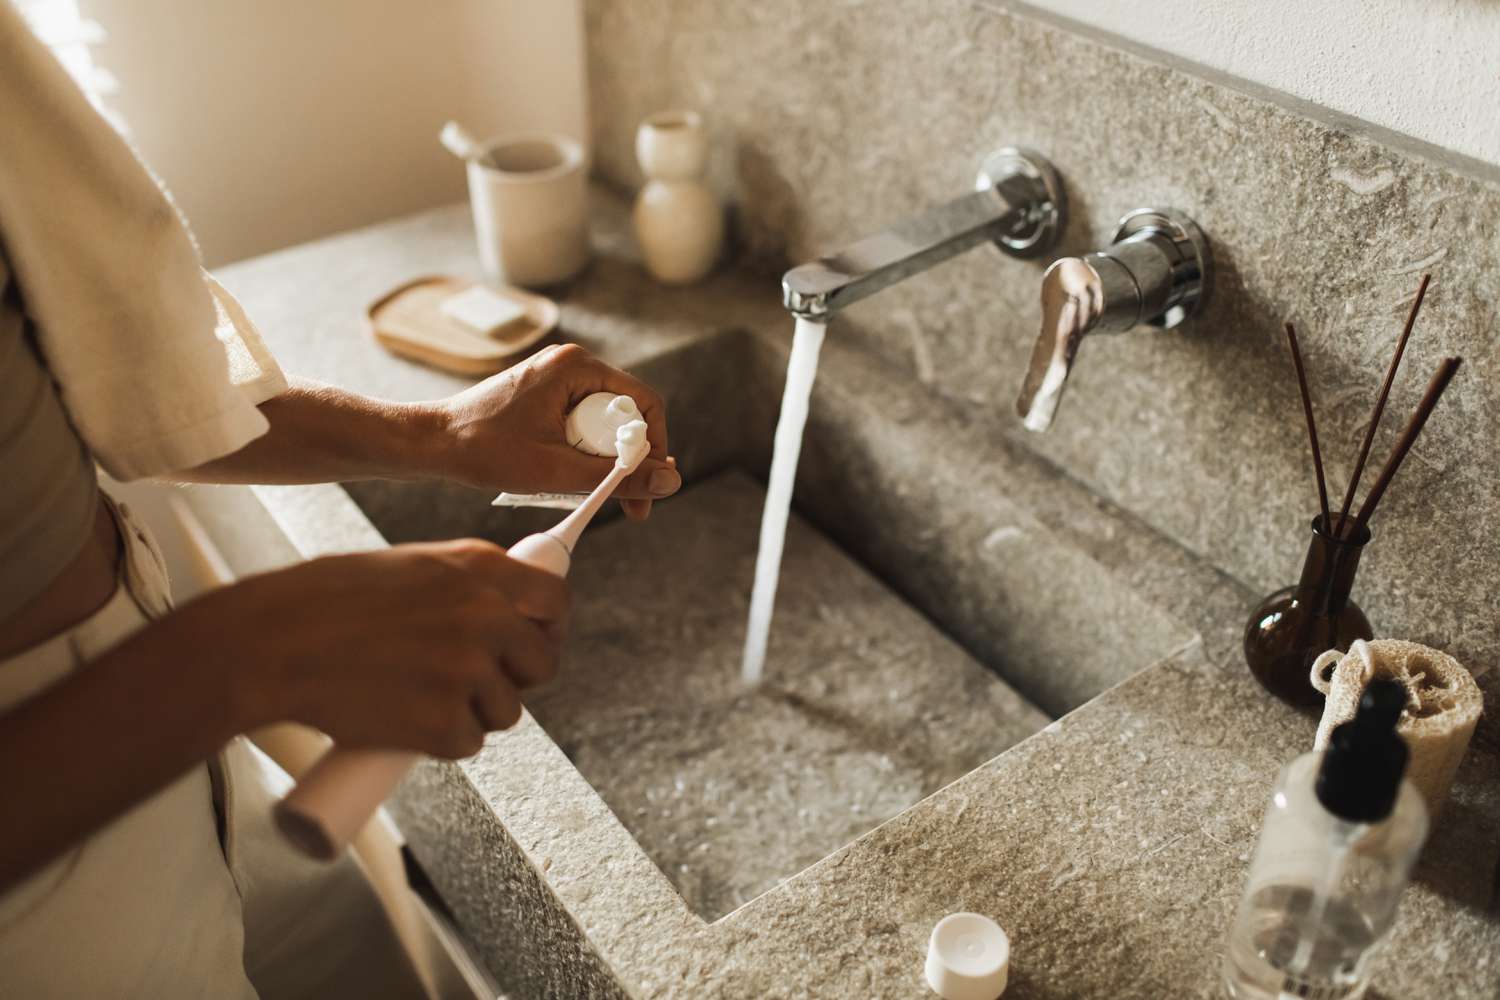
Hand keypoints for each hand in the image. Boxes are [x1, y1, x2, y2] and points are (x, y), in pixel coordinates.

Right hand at [177, 539, 568, 757]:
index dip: (549, 628)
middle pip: (543, 663)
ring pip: (507, 710)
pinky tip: (402, 722)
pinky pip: (468, 743)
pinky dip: (440, 743)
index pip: (557, 600)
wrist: (269, 645)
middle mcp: (486, 615)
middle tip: (472, 684)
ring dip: (473, 714)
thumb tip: (503, 609)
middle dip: (515, 679)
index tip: (533, 643)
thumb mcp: (408, 566)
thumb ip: (461, 584)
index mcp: (479, 568)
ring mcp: (469, 670)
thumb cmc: (322, 602)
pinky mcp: (445, 722)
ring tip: (417, 698)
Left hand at [431, 343, 678, 519]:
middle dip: (629, 461)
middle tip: (626, 503)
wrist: (430, 443)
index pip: (643, 402)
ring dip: (605, 461)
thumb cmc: (484, 450)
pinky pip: (583, 424)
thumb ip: (616, 477)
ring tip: (591, 492)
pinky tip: (572, 478)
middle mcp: (571, 364)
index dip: (654, 447)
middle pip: (626, 414)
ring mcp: (557, 379)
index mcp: (576, 367)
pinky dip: (584, 453)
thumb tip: (671, 483)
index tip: (648, 484)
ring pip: (605, 423)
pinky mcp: (545, 396)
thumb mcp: (557, 470)